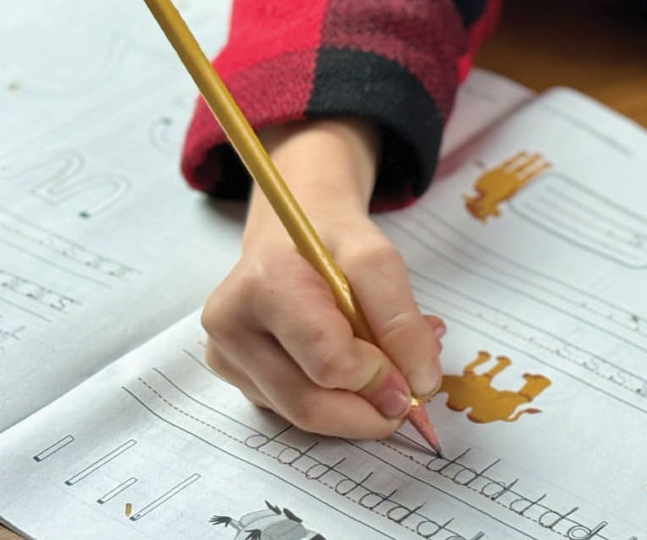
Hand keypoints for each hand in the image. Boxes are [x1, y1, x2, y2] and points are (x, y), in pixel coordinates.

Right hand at [201, 118, 443, 437]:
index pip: (328, 361)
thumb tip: (420, 383)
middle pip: (310, 403)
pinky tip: (357, 370)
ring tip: (389, 371)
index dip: (378, 376)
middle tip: (410, 395)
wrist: (293, 230)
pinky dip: (337, 402)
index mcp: (263, 286)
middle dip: (370, 408)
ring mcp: (226, 356)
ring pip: (303, 416)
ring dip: (357, 407)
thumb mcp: (379, 260)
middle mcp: (230, 326)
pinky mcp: (236, 377)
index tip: (414, 372)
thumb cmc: (334, 240)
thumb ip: (401, 320)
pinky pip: (294, 410)